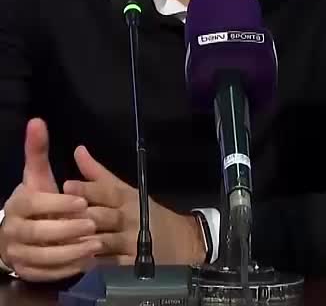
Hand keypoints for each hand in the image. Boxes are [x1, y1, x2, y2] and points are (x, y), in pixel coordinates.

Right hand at [0, 119, 102, 281]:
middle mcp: (13, 231)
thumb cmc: (35, 200)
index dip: (59, 203)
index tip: (82, 201)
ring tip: (95, 244)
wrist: (18, 233)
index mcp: (17, 204)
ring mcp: (19, 254)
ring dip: (71, 252)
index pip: (35, 204)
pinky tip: (87, 261)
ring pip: (44, 257)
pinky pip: (47, 274)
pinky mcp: (27, 272)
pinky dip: (67, 269)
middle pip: (40, 233)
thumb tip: (37, 121)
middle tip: (93, 225)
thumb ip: (37, 150)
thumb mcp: (37, 175)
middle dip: (69, 229)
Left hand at [64, 145, 205, 265]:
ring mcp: (131, 242)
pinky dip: (94, 264)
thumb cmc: (145, 212)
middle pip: (103, 216)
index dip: (87, 188)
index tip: (67, 185)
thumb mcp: (125, 190)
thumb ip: (98, 174)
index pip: (106, 190)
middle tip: (58, 214)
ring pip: (104, 241)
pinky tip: (77, 262)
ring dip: (84, 241)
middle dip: (81, 216)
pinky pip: (110, 264)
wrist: (179, 241)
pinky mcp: (132, 264)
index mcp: (127, 197)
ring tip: (61, 240)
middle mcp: (129, 217)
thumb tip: (78, 150)